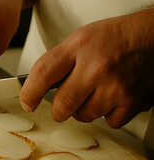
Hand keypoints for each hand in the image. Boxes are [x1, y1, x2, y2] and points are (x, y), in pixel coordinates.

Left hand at [20, 8, 153, 127]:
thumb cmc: (116, 37)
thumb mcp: (80, 38)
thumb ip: (59, 62)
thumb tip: (37, 87)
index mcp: (78, 47)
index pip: (42, 74)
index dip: (29, 93)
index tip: (27, 103)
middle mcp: (96, 67)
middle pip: (61, 105)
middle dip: (58, 110)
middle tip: (62, 106)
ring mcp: (114, 86)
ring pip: (85, 115)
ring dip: (85, 110)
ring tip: (96, 92)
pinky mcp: (132, 101)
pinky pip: (109, 122)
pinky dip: (108, 114)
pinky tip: (112, 97)